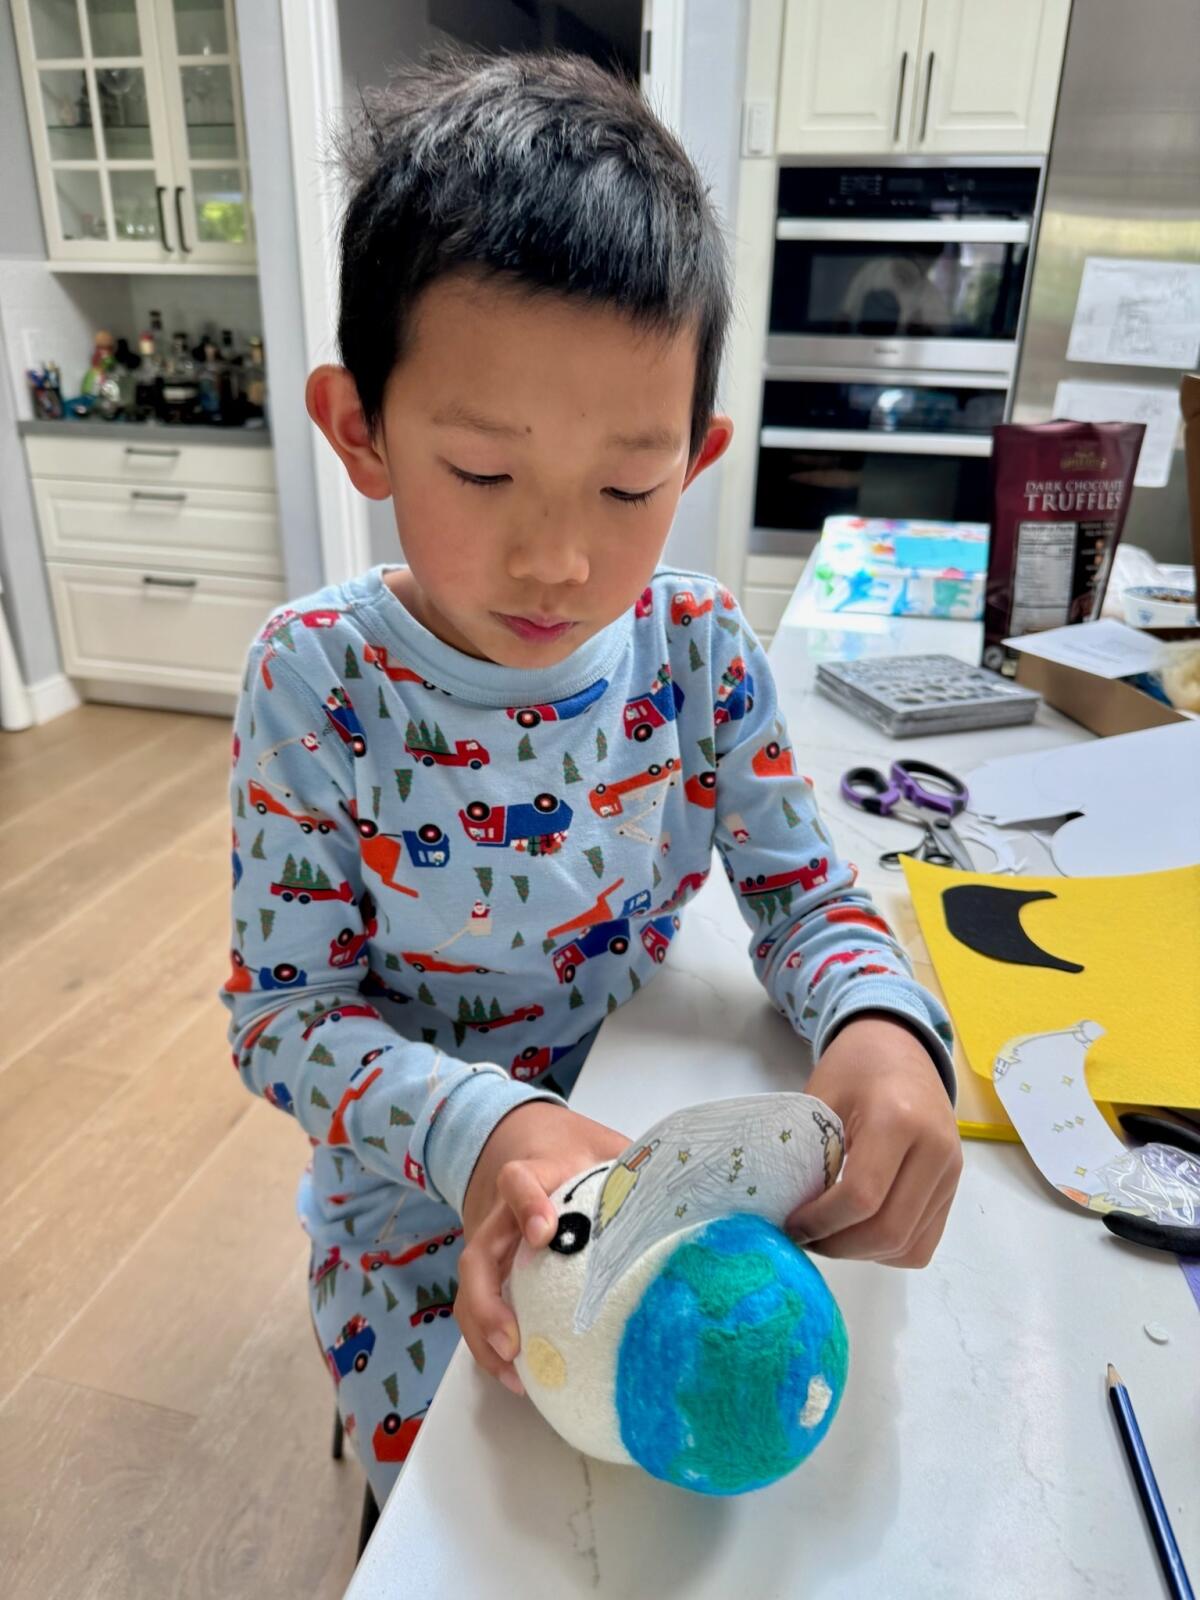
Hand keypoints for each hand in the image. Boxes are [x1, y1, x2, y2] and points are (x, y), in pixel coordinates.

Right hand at [456, 1101, 627, 1393]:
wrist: (522, 1141)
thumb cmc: (573, 1152)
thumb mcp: (603, 1145)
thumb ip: (633, 1164)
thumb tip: (688, 1196)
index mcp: (532, 1176)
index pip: (518, 1183)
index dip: (527, 1205)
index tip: (544, 1232)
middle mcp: (500, 1217)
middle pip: (477, 1257)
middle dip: (488, 1301)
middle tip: (514, 1339)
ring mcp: (491, 1248)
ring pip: (470, 1293)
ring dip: (485, 1336)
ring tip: (516, 1374)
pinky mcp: (491, 1274)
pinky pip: (479, 1312)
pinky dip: (490, 1348)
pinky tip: (521, 1379)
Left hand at [786, 1014, 961, 1266]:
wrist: (900, 1045)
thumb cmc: (853, 1067)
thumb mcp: (821, 1100)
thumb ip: (808, 1156)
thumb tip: (788, 1215)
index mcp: (897, 1119)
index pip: (862, 1196)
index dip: (821, 1222)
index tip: (791, 1224)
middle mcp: (934, 1150)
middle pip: (889, 1230)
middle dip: (840, 1246)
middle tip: (805, 1239)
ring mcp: (950, 1171)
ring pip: (908, 1245)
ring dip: (862, 1253)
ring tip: (829, 1235)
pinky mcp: (953, 1186)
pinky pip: (923, 1241)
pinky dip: (887, 1249)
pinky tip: (858, 1231)